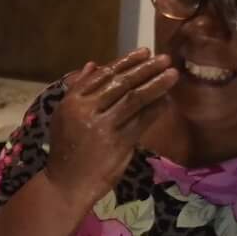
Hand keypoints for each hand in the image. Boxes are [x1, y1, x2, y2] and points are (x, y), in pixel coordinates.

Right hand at [45, 51, 177, 208]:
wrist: (66, 183)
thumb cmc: (66, 149)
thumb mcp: (64, 116)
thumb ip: (78, 90)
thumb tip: (93, 64)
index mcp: (72, 101)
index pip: (103, 75)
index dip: (126, 62)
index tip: (144, 52)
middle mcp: (86, 110)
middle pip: (121, 83)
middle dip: (146, 69)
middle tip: (165, 59)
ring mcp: (103, 126)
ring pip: (135, 98)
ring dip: (156, 85)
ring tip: (172, 74)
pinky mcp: (118, 142)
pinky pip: (142, 120)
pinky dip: (155, 109)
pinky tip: (166, 101)